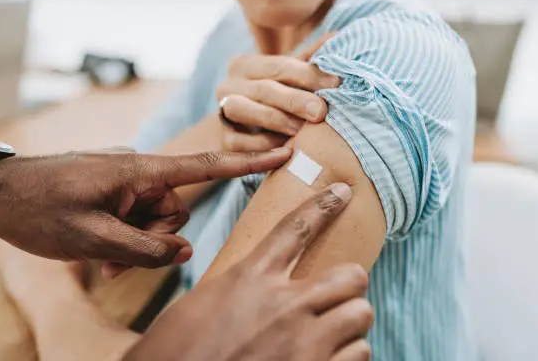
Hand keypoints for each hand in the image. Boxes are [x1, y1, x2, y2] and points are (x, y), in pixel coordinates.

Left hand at [0, 148, 291, 268]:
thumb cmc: (40, 209)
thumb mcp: (94, 238)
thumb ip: (146, 247)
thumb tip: (184, 250)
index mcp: (139, 171)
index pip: (205, 166)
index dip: (247, 162)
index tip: (282, 152)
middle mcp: (138, 172)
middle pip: (175, 208)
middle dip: (156, 238)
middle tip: (120, 259)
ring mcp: (125, 180)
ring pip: (154, 218)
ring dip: (136, 243)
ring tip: (103, 260)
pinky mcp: (113, 189)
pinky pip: (135, 216)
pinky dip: (125, 237)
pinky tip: (101, 255)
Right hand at [124, 184, 372, 360]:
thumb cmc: (177, 350)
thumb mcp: (202, 302)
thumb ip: (243, 286)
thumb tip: (268, 283)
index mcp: (252, 279)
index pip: (297, 228)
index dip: (324, 205)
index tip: (343, 193)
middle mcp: (285, 305)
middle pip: (351, 275)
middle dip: (349, 283)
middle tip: (336, 295)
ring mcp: (305, 343)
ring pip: (361, 315)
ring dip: (350, 323)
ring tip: (333, 331)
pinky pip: (359, 354)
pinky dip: (349, 354)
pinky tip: (330, 357)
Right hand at [217, 34, 340, 151]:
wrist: (243, 130)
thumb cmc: (274, 99)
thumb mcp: (290, 78)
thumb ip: (309, 61)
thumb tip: (337, 37)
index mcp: (245, 64)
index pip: (279, 66)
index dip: (308, 74)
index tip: (336, 84)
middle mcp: (228, 85)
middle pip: (263, 89)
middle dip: (295, 100)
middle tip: (321, 111)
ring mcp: (222, 111)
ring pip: (243, 110)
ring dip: (276, 120)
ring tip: (302, 129)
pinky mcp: (223, 139)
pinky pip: (239, 142)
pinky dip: (263, 145)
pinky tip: (286, 149)